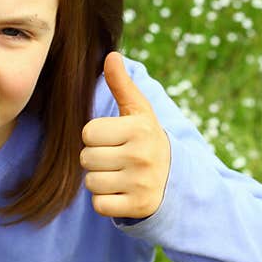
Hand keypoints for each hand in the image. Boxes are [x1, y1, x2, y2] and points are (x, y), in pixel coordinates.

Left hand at [80, 52, 171, 218]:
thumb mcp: (138, 111)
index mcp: (138, 129)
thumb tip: (111, 55)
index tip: (113, 139)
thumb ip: (121, 84)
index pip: (88, 133)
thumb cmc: (145, 138)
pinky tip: (122, 192)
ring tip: (119, 174)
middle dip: (96, 159)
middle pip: (86, 158)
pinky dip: (105, 201)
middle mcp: (141, 156)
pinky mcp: (138, 206)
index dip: (96, 136)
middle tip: (116, 158)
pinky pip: (99, 205)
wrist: (175, 178)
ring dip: (100, 180)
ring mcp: (141, 183)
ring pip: (91, 183)